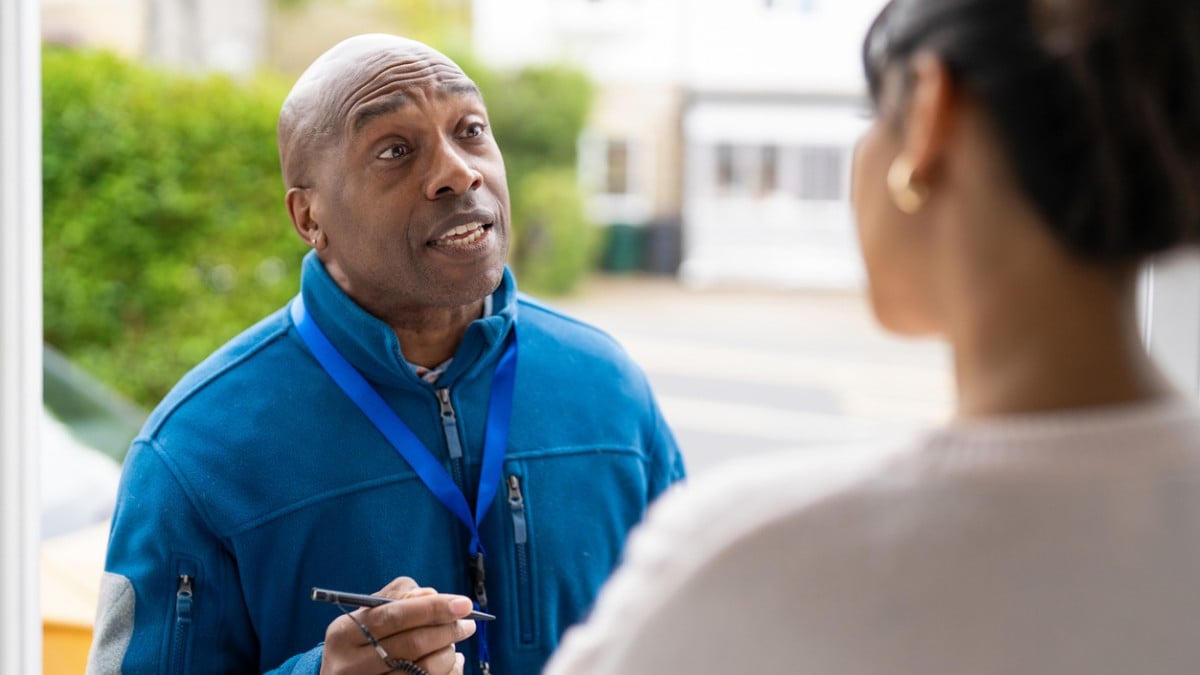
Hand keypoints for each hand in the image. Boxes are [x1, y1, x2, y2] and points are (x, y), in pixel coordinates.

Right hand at [319, 577, 476, 673]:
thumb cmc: (363, 639)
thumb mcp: (368, 614)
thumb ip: (399, 597)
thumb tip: (431, 595)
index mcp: (343, 634)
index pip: (394, 616)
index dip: (432, 608)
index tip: (464, 604)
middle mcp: (350, 666)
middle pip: (412, 645)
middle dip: (447, 631)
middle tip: (467, 624)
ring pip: (424, 670)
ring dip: (447, 654)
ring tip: (451, 644)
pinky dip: (449, 672)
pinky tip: (450, 662)